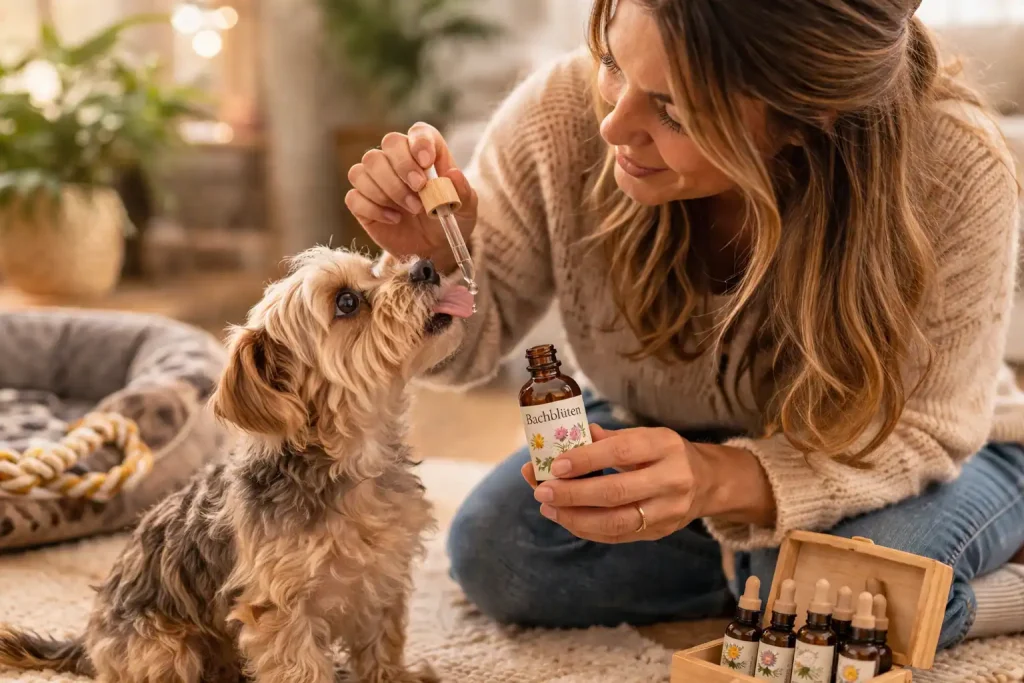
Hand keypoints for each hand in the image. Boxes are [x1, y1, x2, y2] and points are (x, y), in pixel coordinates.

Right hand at [345, 122, 478, 271]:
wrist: (434, 248)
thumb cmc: (449, 220)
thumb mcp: (465, 209)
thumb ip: (462, 191)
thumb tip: (453, 174)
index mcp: (425, 153)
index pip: (418, 132)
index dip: (420, 142)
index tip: (427, 162)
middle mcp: (397, 160)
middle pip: (389, 142)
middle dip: (403, 166)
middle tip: (420, 189)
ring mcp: (376, 180)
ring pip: (365, 167)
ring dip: (389, 189)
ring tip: (412, 209)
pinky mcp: (361, 202)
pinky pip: (354, 196)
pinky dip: (373, 208)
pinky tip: (393, 219)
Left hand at [520, 424, 712, 543]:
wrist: (707, 482)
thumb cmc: (664, 454)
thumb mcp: (644, 436)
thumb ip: (608, 439)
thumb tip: (567, 439)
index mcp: (665, 447)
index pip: (622, 453)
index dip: (586, 459)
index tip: (555, 465)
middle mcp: (672, 480)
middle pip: (616, 492)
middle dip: (573, 494)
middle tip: (542, 490)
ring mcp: (668, 511)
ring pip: (616, 521)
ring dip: (575, 517)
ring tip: (548, 507)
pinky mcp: (660, 532)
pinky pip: (618, 536)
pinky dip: (587, 529)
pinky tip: (566, 518)